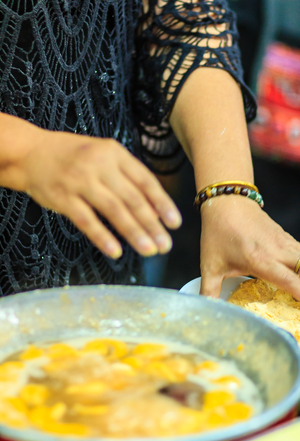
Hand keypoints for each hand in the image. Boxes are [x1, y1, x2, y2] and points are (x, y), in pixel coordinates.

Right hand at [20, 130, 181, 258]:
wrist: (32, 153)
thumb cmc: (74, 156)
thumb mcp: (104, 155)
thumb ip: (128, 177)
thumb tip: (154, 207)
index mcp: (115, 154)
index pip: (145, 181)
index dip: (162, 203)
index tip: (174, 223)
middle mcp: (100, 166)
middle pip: (132, 199)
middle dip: (152, 224)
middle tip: (165, 245)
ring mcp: (81, 182)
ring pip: (113, 210)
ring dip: (133, 233)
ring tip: (149, 250)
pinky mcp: (64, 198)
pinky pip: (87, 221)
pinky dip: (102, 237)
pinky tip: (116, 251)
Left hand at [199, 195, 299, 299]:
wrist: (226, 202)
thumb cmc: (219, 232)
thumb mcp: (210, 265)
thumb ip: (209, 290)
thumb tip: (207, 308)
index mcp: (261, 262)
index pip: (292, 282)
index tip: (299, 307)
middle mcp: (277, 252)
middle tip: (297, 300)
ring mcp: (283, 242)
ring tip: (297, 286)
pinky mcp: (284, 236)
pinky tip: (296, 271)